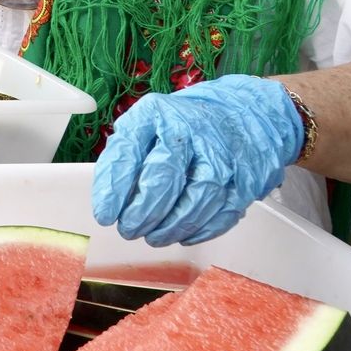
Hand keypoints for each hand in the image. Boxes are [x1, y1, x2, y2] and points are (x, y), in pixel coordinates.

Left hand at [91, 75, 303, 246]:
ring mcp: (221, 154)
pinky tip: (183, 235)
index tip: (104, 215)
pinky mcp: (245, 178)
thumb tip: (111, 197)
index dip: (113, 189)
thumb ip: (126, 154)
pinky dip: (200, 230)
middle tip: (128, 229)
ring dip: (170, 226)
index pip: (128, 153)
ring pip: (195, 199)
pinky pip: (222, 212)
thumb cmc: (183, 124)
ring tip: (152, 236)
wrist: (243, 114)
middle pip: (163, 178)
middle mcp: (189, 131)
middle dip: (142, 212)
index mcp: (156, 114)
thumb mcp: (145, 124)